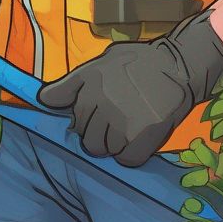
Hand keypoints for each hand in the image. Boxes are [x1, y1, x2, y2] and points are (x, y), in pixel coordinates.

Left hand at [37, 12, 222, 166]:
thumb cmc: (140, 63)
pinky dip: (130, 155)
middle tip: (118, 119)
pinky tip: (138, 139)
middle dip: (98, 132)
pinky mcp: (141, 137)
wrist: (179, 65)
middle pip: (85, 136)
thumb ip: (73, 83)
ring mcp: (121, 120)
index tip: (95, 116)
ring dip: (113, 144)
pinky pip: (124, 160)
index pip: (71, 112)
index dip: (84, 116)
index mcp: (91, 79)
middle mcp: (101, 99)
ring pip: (102, 150)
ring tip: (129, 127)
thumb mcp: (104, 61)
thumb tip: (43, 100)